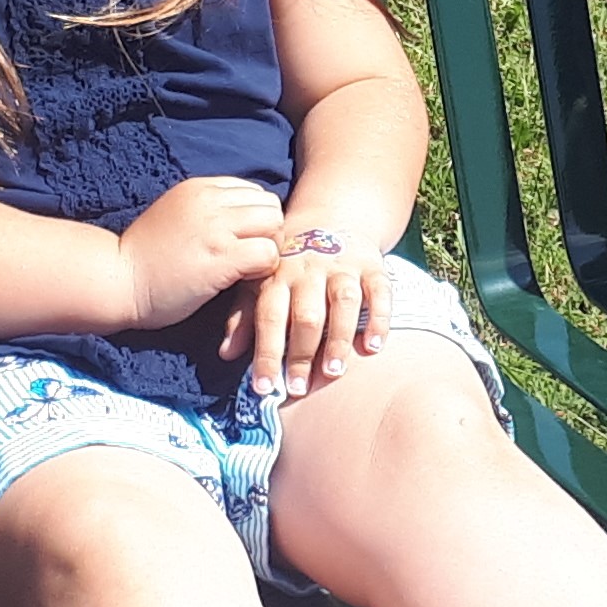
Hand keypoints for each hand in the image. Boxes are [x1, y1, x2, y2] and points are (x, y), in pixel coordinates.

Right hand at [117, 175, 287, 327]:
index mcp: (199, 188)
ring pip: (274, 224)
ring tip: (248, 268)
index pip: (252, 191)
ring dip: (269, 248)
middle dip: (268, 231)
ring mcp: (216, 227)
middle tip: (250, 256)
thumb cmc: (144, 256)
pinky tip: (242, 280)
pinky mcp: (221, 257)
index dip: (254, 218)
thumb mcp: (176, 215)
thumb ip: (206, 210)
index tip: (241, 240)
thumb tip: (240, 218)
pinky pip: (267, 253)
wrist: (117, 279)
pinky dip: (263, 269)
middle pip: (270, 204)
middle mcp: (210, 201)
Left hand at [229, 234, 390, 400]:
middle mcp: (309, 271)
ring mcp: (343, 267)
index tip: (264, 388)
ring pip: (342, 303)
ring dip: (338, 339)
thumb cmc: (290, 264)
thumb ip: (245, 319)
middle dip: (300, 353)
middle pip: (306, 314)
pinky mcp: (372, 266)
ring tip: (333, 372)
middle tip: (298, 388)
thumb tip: (226, 354)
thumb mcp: (260, 283)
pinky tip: (372, 347)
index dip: (266, 353)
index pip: (269, 317)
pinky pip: (379, 292)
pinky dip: (379, 319)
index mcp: (277, 276)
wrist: (331, 218)